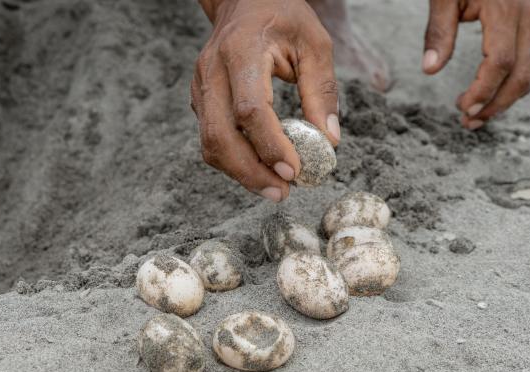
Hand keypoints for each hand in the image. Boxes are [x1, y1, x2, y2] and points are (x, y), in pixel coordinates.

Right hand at [192, 0, 339, 201]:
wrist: (243, 0)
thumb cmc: (283, 17)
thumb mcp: (315, 44)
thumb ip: (322, 91)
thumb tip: (329, 141)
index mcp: (241, 51)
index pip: (250, 109)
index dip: (270, 145)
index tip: (294, 171)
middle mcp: (212, 71)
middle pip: (219, 135)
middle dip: (250, 172)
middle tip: (282, 193)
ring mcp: (200, 86)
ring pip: (210, 143)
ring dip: (240, 173)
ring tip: (275, 188)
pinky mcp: (200, 99)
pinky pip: (212, 138)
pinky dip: (234, 160)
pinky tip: (260, 168)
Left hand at [422, 0, 529, 128]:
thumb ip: (438, 32)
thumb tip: (429, 69)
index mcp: (506, 10)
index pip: (500, 62)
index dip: (483, 91)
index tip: (462, 108)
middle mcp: (528, 18)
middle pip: (521, 75)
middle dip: (495, 105)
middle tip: (468, 123)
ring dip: (504, 100)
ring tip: (475, 116)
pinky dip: (512, 86)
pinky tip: (489, 96)